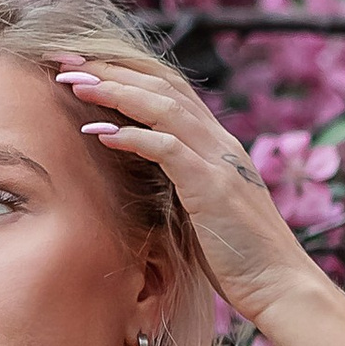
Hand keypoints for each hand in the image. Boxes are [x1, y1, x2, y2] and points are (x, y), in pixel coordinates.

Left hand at [49, 52, 316, 329]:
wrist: (280, 284)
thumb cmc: (238, 256)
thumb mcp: (203, 208)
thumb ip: (178, 181)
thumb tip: (137, 171)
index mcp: (217, 144)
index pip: (168, 89)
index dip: (125, 71)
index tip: (81, 66)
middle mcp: (219, 142)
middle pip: (161, 86)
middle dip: (111, 69)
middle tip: (64, 61)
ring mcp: (219, 161)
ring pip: (163, 107)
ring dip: (115, 91)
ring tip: (74, 83)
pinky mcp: (213, 187)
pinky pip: (168, 149)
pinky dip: (133, 136)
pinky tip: (99, 133)